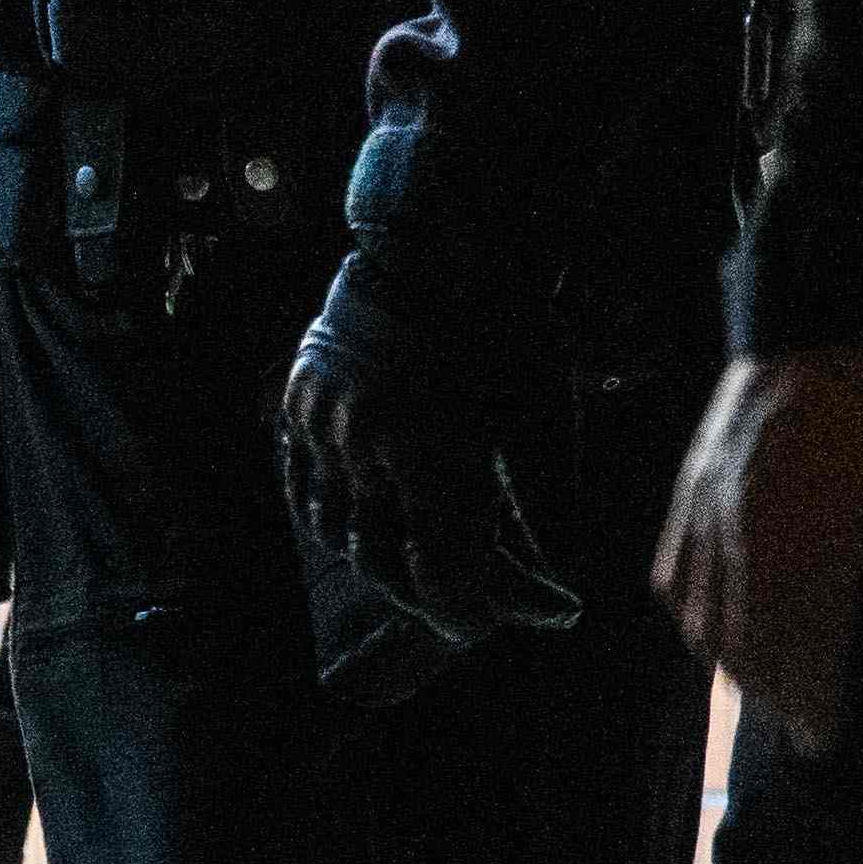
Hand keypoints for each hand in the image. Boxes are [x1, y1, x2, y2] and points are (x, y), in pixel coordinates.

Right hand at [274, 243, 577, 652]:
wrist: (442, 238)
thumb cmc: (509, 327)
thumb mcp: (542, 421)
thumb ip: (547, 511)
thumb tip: (561, 587)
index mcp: (430, 452)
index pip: (440, 571)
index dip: (465, 611)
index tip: (486, 624)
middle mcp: (366, 446)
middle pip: (383, 560)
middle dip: (424, 591)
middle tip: (463, 600)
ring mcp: (325, 423)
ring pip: (334, 529)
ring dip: (375, 558)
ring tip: (414, 563)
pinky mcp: (301, 399)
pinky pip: (302, 481)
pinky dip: (330, 514)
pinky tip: (359, 519)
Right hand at [654, 345, 862, 733]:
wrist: (830, 315)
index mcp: (796, 551)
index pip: (794, 658)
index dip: (808, 707)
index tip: (823, 741)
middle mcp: (737, 544)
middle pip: (743, 648)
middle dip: (770, 695)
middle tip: (798, 721)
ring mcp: (704, 514)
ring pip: (700, 617)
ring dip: (728, 662)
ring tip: (759, 685)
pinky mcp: (690, 485)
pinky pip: (672, 570)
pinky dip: (689, 610)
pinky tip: (706, 623)